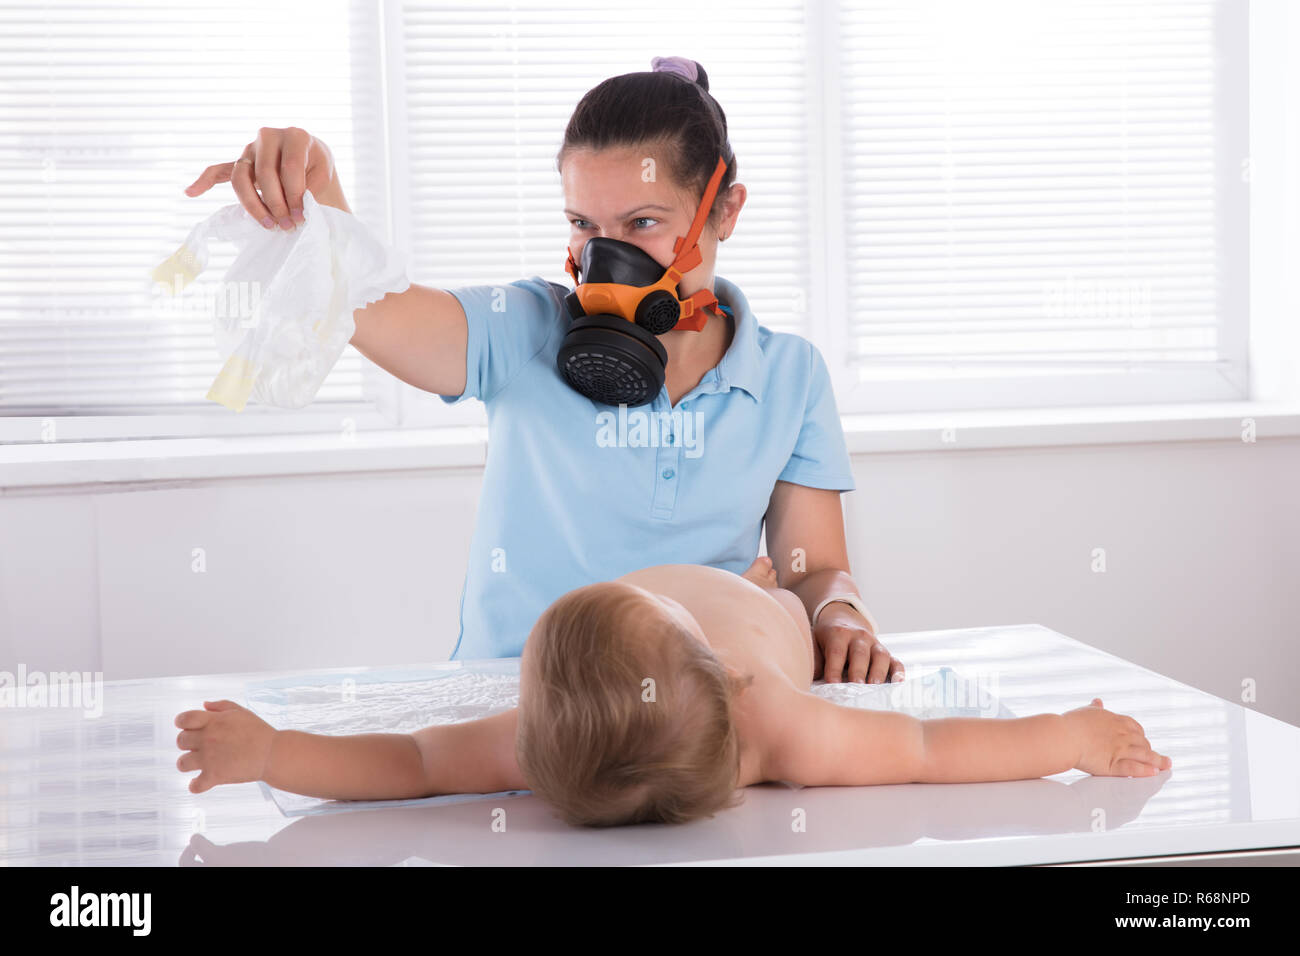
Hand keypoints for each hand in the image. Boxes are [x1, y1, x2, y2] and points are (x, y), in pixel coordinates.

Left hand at [175, 700, 276, 793]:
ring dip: (188, 763)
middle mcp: (207, 739)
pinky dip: (196, 785)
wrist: (272, 753)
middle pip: (180, 741)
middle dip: (188, 743)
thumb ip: (220, 706)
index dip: (183, 723)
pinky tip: (201, 781)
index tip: (188, 727)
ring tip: (199, 763)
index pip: (183, 719)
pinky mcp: (215, 776)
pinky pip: (195, 786)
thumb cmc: (259, 731)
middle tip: (200, 745)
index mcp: (213, 721)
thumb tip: (204, 705)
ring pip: (182, 763)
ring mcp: (209, 759)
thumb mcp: (241, 712)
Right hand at [184, 126, 347, 227]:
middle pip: (263, 173)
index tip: (302, 217)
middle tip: (287, 226)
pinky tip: (190, 192)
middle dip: (275, 204)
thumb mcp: (324, 174)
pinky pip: (218, 170)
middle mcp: (269, 137)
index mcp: (296, 136)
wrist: (312, 161)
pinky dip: (204, 181)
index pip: (289, 168)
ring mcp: (251, 149)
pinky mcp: (241, 162)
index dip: (295, 195)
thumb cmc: (318, 168)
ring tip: (267, 225)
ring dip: (253, 205)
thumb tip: (297, 207)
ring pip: (241, 177)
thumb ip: (311, 187)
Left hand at [814, 601, 902, 683]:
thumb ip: (815, 660)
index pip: (837, 652)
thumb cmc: (826, 638)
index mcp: (838, 634)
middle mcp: (859, 637)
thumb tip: (813, 679)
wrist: (842, 620)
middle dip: (858, 670)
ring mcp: (874, 644)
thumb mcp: (815, 642)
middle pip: (860, 653)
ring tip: (874, 687)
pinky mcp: (885, 652)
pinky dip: (899, 672)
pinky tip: (899, 683)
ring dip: (878, 672)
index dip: (834, 668)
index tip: (831, 684)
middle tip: (856, 686)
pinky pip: (895, 661)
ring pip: (880, 656)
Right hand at [1065, 697, 1172, 776]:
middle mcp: (1121, 734)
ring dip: (1157, 761)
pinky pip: (1134, 769)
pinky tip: (1153, 773)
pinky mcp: (1113, 765)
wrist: (1063, 737)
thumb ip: (1095, 708)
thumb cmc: (1071, 724)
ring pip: (1144, 755)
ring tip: (1165, 766)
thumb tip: (1098, 701)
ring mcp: (1119, 750)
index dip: (1142, 735)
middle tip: (1158, 757)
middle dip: (1151, 750)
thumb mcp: (1086, 712)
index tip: (1143, 740)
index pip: (1135, 727)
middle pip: (1143, 742)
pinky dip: (1145, 771)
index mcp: (1115, 721)